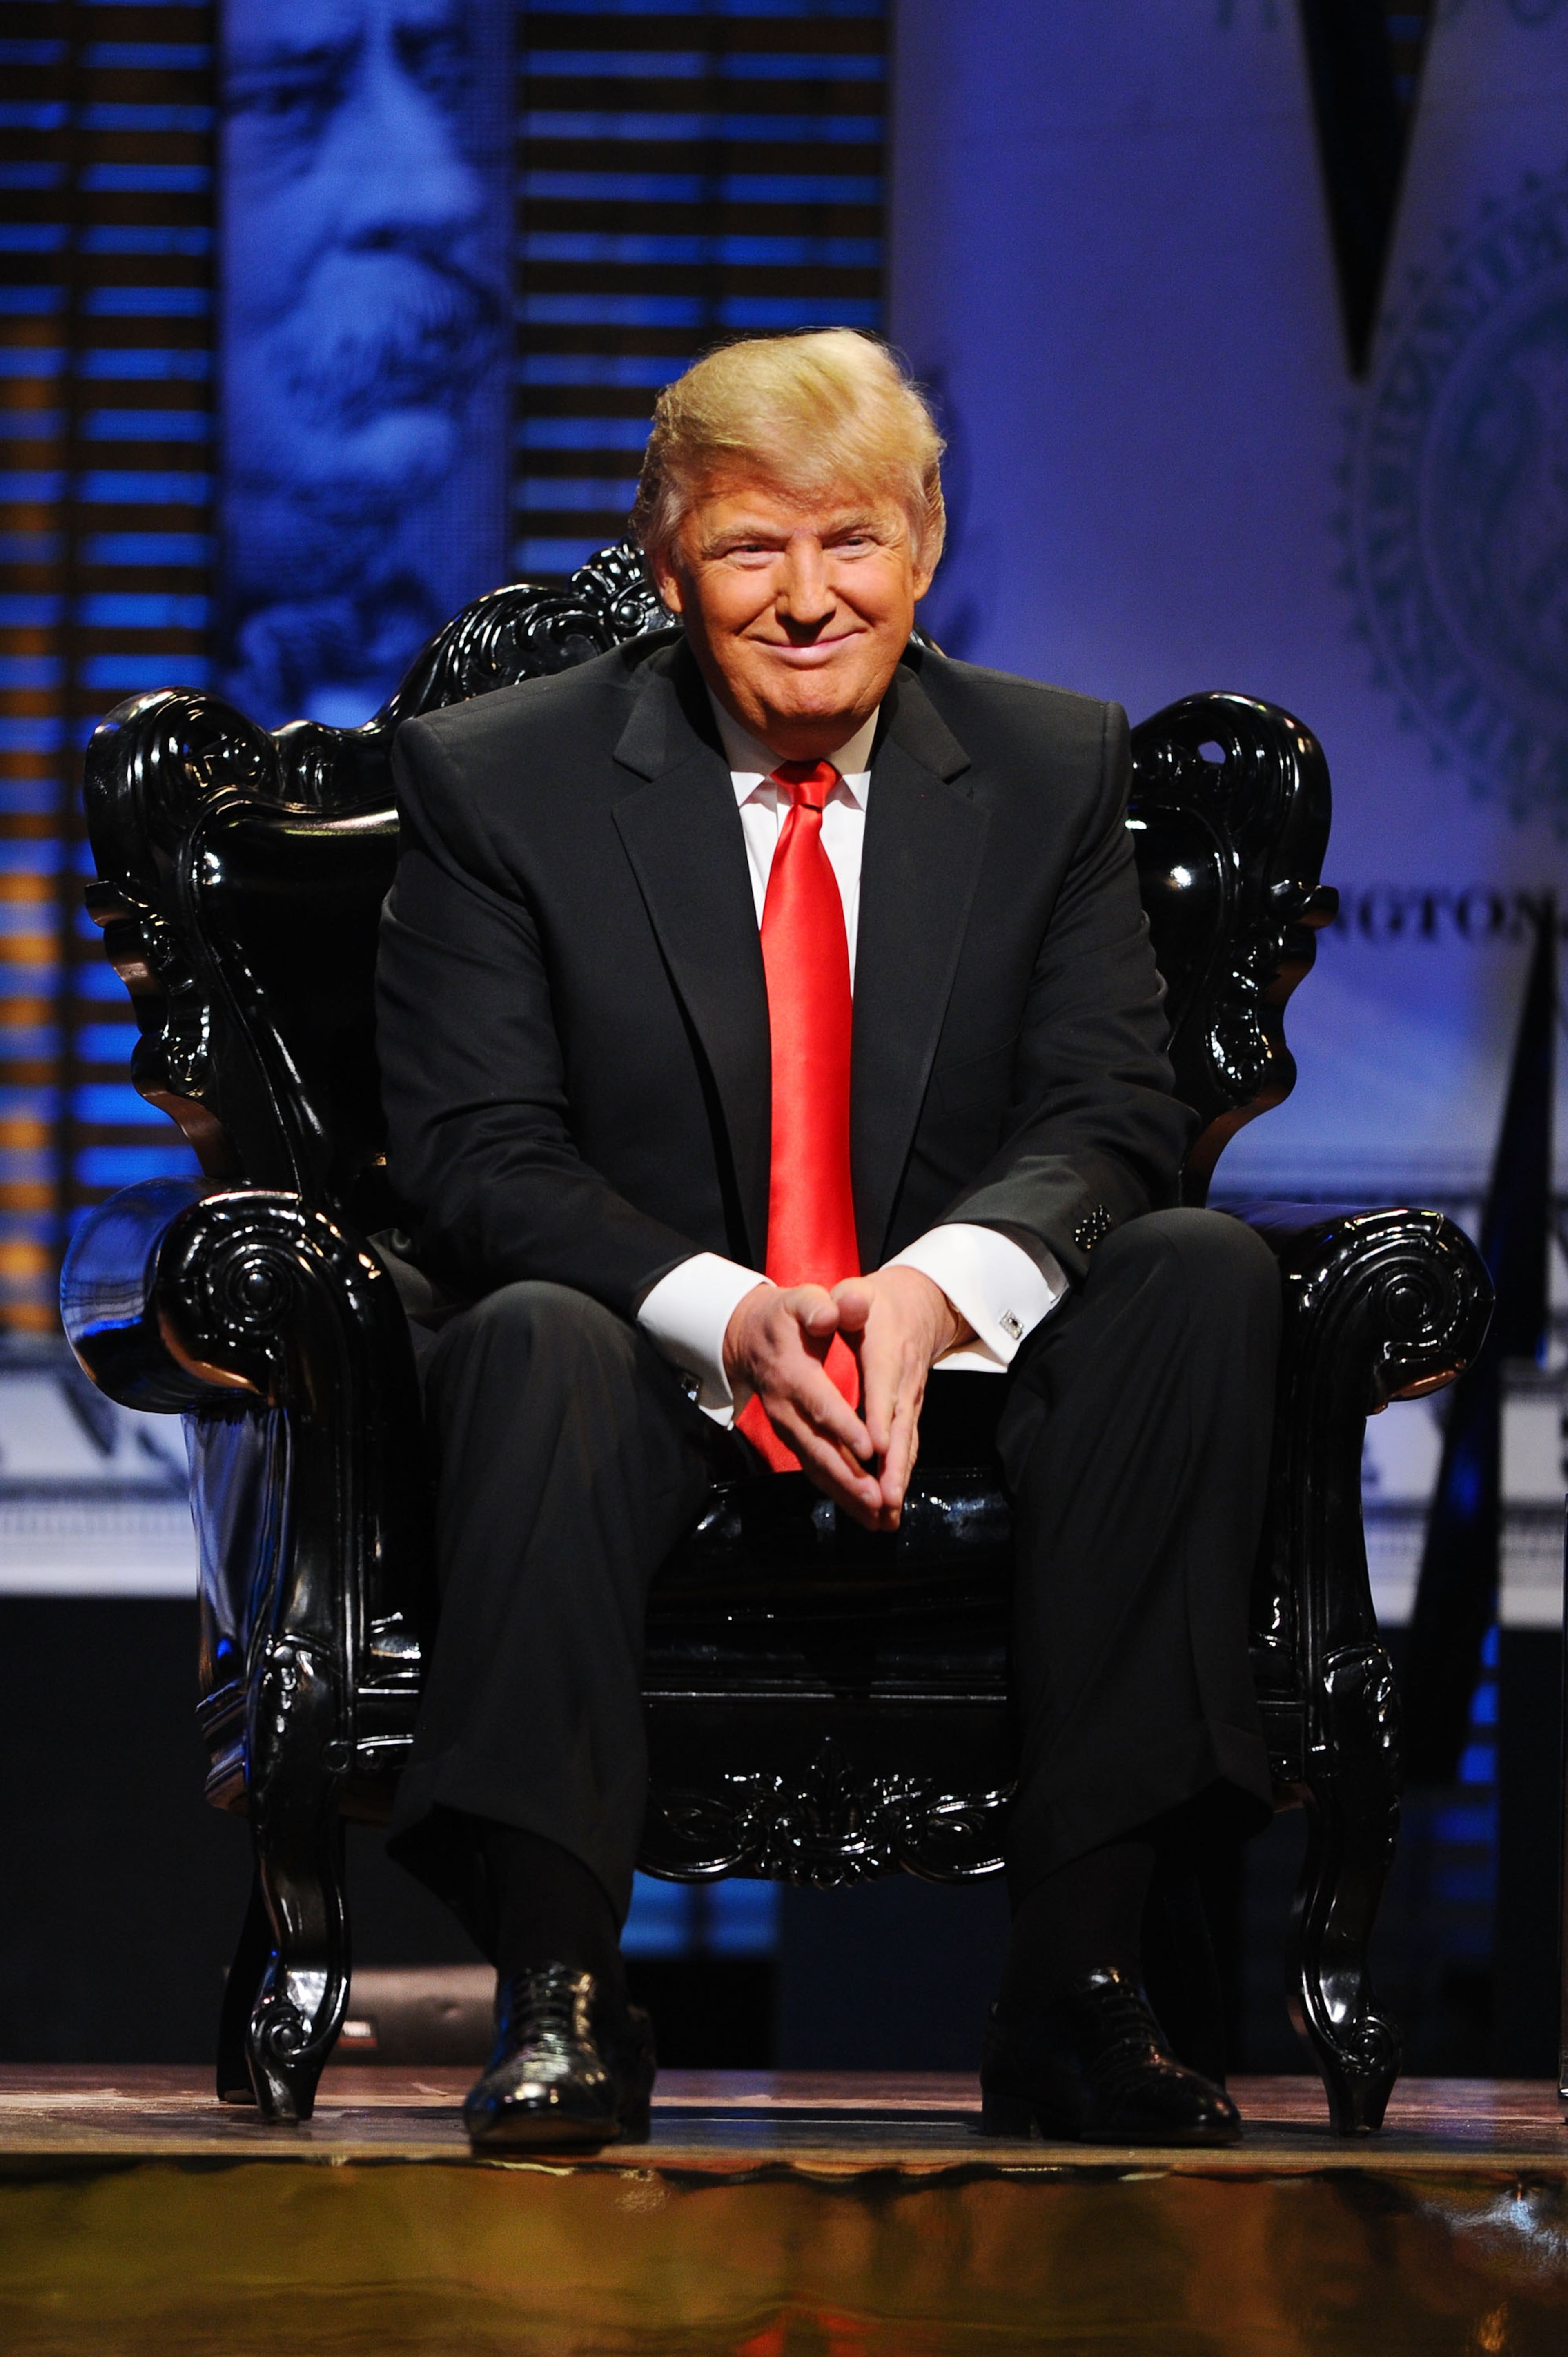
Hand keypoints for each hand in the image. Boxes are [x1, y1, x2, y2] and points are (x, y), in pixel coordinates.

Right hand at [722, 1282, 882, 1522]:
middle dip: (847, 1476)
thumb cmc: (785, 1317)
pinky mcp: (793, 1438)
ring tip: (875, 1516)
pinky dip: (837, 1492)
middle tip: (877, 1498)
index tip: (871, 1447)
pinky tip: (861, 1511)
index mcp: (791, 1372)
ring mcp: (787, 1427)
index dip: (844, 1426)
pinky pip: (814, 1469)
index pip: (819, 1403)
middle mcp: (785, 1408)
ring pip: (815, 1465)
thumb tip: (832, 1313)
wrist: (749, 1337)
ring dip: (844, 1493)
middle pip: (817, 1446)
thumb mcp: (801, 1300)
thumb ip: (819, 1306)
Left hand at [831, 1267, 972, 1529]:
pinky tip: (890, 1505)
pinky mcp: (909, 1412)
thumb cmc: (877, 1302)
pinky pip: (905, 1448)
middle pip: (900, 1428)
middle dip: (894, 1466)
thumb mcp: (859, 1291)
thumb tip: (843, 1305)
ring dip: (898, 1481)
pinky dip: (899, 1477)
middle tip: (886, 1500)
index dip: (879, 1416)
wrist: (919, 1305)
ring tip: (889, 1516)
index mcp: (886, 1352)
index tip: (874, 1447)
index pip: (883, 1387)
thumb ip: (848, 1300)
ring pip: (906, 1445)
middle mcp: (903, 1383)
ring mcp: (909, 1401)